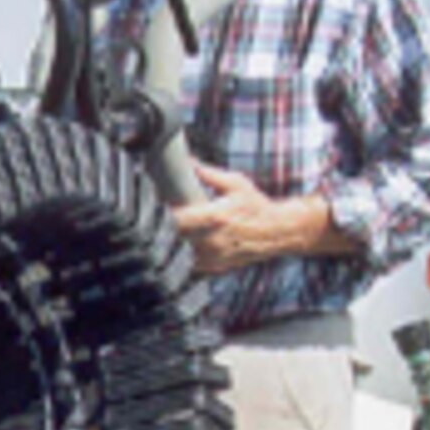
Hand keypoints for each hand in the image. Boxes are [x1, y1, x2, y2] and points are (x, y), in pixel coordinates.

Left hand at [170, 161, 336, 273]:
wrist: (278, 231)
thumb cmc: (256, 205)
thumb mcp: (235, 183)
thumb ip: (208, 173)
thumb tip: (188, 161)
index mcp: (213, 217)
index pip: (174, 219)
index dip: (159, 214)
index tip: (152, 207)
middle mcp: (211, 241)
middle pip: (172, 239)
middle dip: (161, 229)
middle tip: (155, 218)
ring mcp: (213, 258)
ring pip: (178, 255)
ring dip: (170, 244)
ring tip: (166, 233)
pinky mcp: (215, 268)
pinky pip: (189, 265)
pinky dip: (183, 257)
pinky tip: (183, 246)